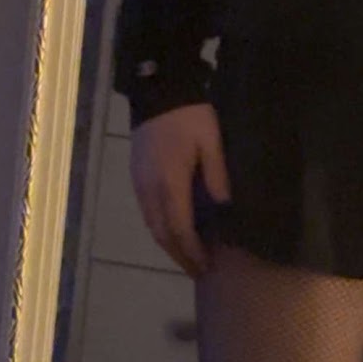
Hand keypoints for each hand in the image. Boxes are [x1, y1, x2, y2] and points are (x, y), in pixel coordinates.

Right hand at [130, 103, 230, 277]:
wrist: (158, 89)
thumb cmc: (190, 116)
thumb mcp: (212, 143)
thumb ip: (217, 176)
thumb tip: (225, 208)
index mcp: (169, 182)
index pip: (180, 229)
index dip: (192, 251)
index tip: (206, 266)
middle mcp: (149, 189)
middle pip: (162, 234)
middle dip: (180, 256)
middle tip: (199, 271)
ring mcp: (139, 183)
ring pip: (152, 225)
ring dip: (169, 245)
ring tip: (188, 257)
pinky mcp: (137, 177)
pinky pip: (148, 213)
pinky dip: (162, 229)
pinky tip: (175, 234)